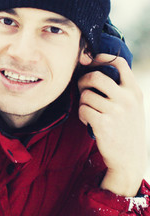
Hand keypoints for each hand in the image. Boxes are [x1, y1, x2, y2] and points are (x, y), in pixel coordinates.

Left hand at [78, 54, 146, 196]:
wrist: (129, 158)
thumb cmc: (125, 129)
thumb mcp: (132, 105)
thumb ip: (120, 89)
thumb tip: (96, 68)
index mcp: (134, 91)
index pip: (119, 62)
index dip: (101, 57)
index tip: (89, 61)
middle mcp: (127, 98)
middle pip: (95, 76)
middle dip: (83, 81)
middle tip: (83, 89)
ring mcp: (116, 110)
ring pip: (86, 94)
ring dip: (83, 103)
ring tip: (90, 111)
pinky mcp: (103, 123)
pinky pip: (82, 109)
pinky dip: (81, 115)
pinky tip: (88, 121)